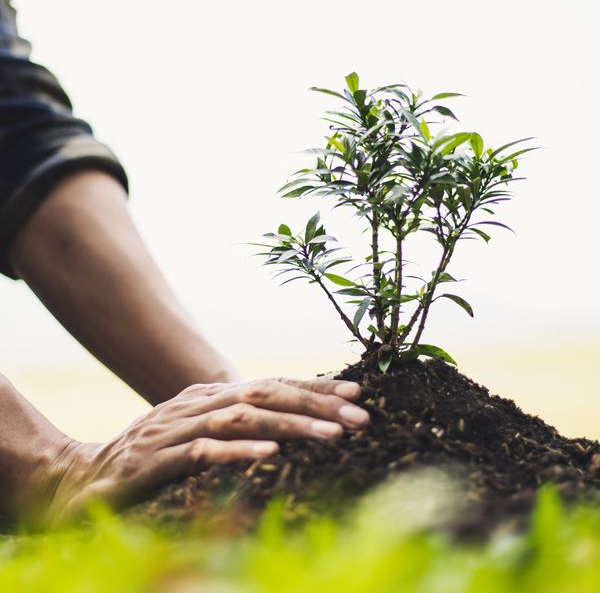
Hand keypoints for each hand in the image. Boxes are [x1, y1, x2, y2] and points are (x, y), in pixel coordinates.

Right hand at [47, 377, 367, 523]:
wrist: (84, 478)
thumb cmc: (150, 456)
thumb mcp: (196, 431)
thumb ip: (234, 421)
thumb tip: (281, 421)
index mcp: (210, 396)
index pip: (271, 385)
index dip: (314, 387)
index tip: (356, 393)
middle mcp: (198, 404)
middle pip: (266, 395)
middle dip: (316, 403)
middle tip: (360, 416)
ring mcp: (177, 428)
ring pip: (243, 418)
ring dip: (291, 425)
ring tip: (334, 436)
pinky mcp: (157, 460)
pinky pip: (203, 452)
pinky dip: (237, 450)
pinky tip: (270, 452)